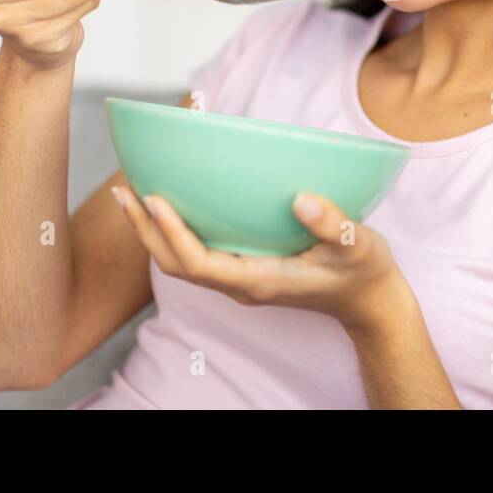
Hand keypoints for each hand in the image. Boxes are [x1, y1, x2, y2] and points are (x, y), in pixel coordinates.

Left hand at [112, 186, 406, 333]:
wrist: (368, 301)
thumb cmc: (362, 273)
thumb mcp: (358, 246)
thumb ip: (333, 225)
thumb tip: (302, 199)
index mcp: (259, 280)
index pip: (198, 263)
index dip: (171, 233)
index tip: (154, 199)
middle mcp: (241, 283)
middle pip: (176, 265)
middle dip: (146, 230)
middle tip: (125, 190)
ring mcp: (241, 278)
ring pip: (182, 262)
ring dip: (154, 232)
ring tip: (134, 194)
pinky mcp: (245, 269)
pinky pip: (198, 255)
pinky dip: (176, 231)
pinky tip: (173, 204)